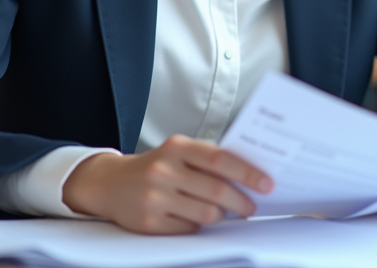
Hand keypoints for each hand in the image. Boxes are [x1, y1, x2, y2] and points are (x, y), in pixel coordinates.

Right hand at [61, 134, 273, 233]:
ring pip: (206, 214)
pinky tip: (194, 217)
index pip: (219, 159)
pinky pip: (189, 228)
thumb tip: (249, 175)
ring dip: (221, 215)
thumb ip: (208, 158)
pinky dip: (198, 225)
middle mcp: (164, 170)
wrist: (110, 183)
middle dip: (241, 201)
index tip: (266, 183)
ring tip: (221, 211)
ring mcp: (154, 197)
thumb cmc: (156, 166)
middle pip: (216, 191)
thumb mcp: (178, 151)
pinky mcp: (148, 222)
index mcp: (176, 147)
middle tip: (252, 206)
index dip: (247, 172)